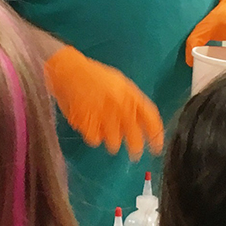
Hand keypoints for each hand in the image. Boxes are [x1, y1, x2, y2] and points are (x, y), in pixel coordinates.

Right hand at [45, 45, 164, 158]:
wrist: (69, 70)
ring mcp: (102, 115)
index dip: (156, 136)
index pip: (150, 119)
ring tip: (106, 133)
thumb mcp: (120, 84)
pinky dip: (93, 136)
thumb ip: (132, 102)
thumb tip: (142, 123)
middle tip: (134, 154)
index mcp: (130, 95)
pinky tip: (90, 126)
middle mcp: (119, 106)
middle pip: (134, 137)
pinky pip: (95, 140)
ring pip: (114, 143)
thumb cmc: (95, 76)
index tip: (156, 147)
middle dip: (135, 148)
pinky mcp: (86, 122)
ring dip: (112, 142)